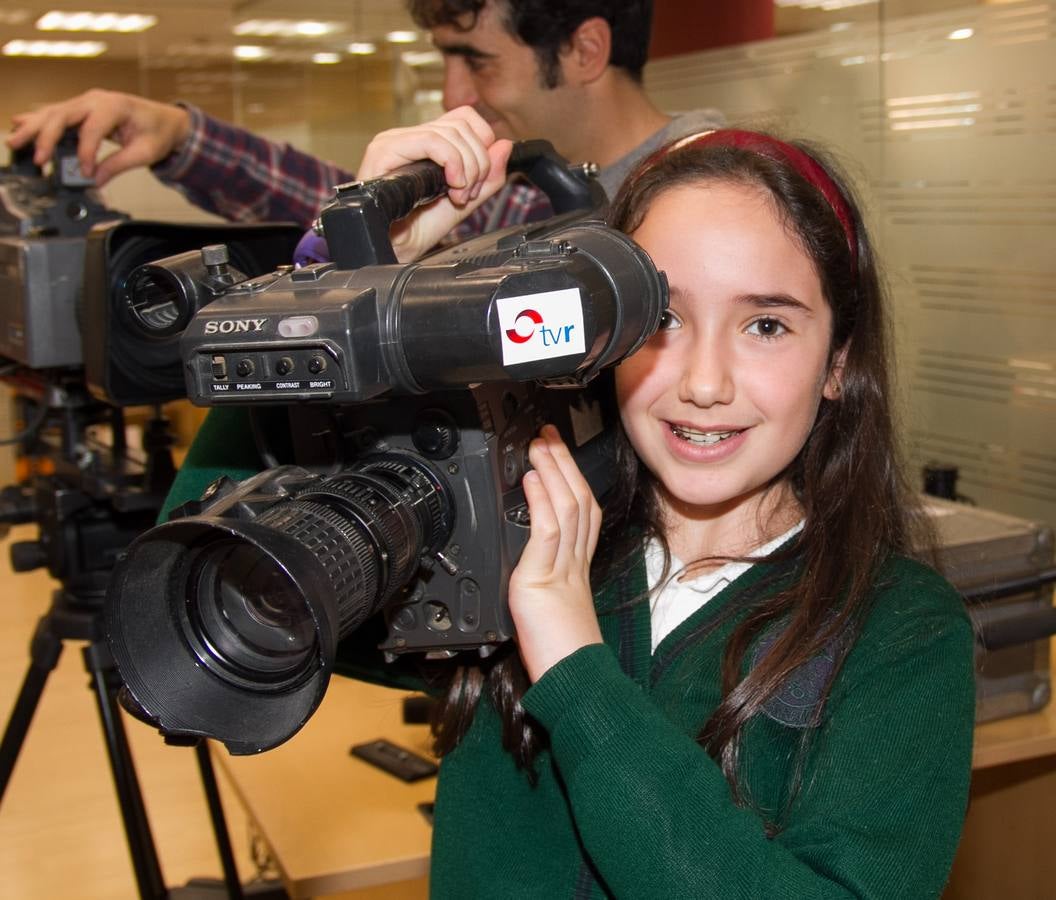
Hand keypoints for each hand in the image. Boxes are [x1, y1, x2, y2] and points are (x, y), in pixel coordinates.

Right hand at [6, 89, 190, 186]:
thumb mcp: (145, 153)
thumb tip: (96, 180)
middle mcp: (96, 99)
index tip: (86, 173)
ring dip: (33, 128)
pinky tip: (20, 124)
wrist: (165, 120)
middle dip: (45, 137)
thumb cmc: (157, 132)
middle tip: (36, 158)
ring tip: (15, 142)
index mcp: (115, 106)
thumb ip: (118, 165)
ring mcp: (86, 102)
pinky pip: (56, 114)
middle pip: (62, 115)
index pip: (91, 130)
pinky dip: (38, 121)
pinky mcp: (81, 109)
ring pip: (53, 113)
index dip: (86, 153)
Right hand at [355, 106, 512, 261]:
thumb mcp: (463, 202)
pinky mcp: (385, 150)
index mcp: (425, 144)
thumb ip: (487, 178)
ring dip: (466, 168)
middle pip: (462, 124)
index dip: (483, 146)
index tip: (479, 181)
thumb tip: (505, 146)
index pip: (465, 118)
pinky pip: (432, 141)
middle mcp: (408, 137)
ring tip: (457, 195)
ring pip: (450, 132)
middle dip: (478, 162)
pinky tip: (451, 187)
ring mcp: (394, 140)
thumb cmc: (418, 231)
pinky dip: (452, 163)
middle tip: (468, 193)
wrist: (393, 250)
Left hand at [508, 425, 603, 682]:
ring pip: (566, 508)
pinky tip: (533, 480)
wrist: (572, 682)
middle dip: (564, 462)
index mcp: (577, 568)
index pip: (581, 511)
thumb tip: (525, 564)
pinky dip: (541, 502)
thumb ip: (541, 580)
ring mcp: (562, 570)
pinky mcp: (543, 582)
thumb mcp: (549, 608)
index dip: (571, 478)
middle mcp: (575, 563)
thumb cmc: (561, 655)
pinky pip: (546, 534)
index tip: (557, 453)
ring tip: (539, 444)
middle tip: (548, 433)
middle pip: (578, 500)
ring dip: (553, 471)